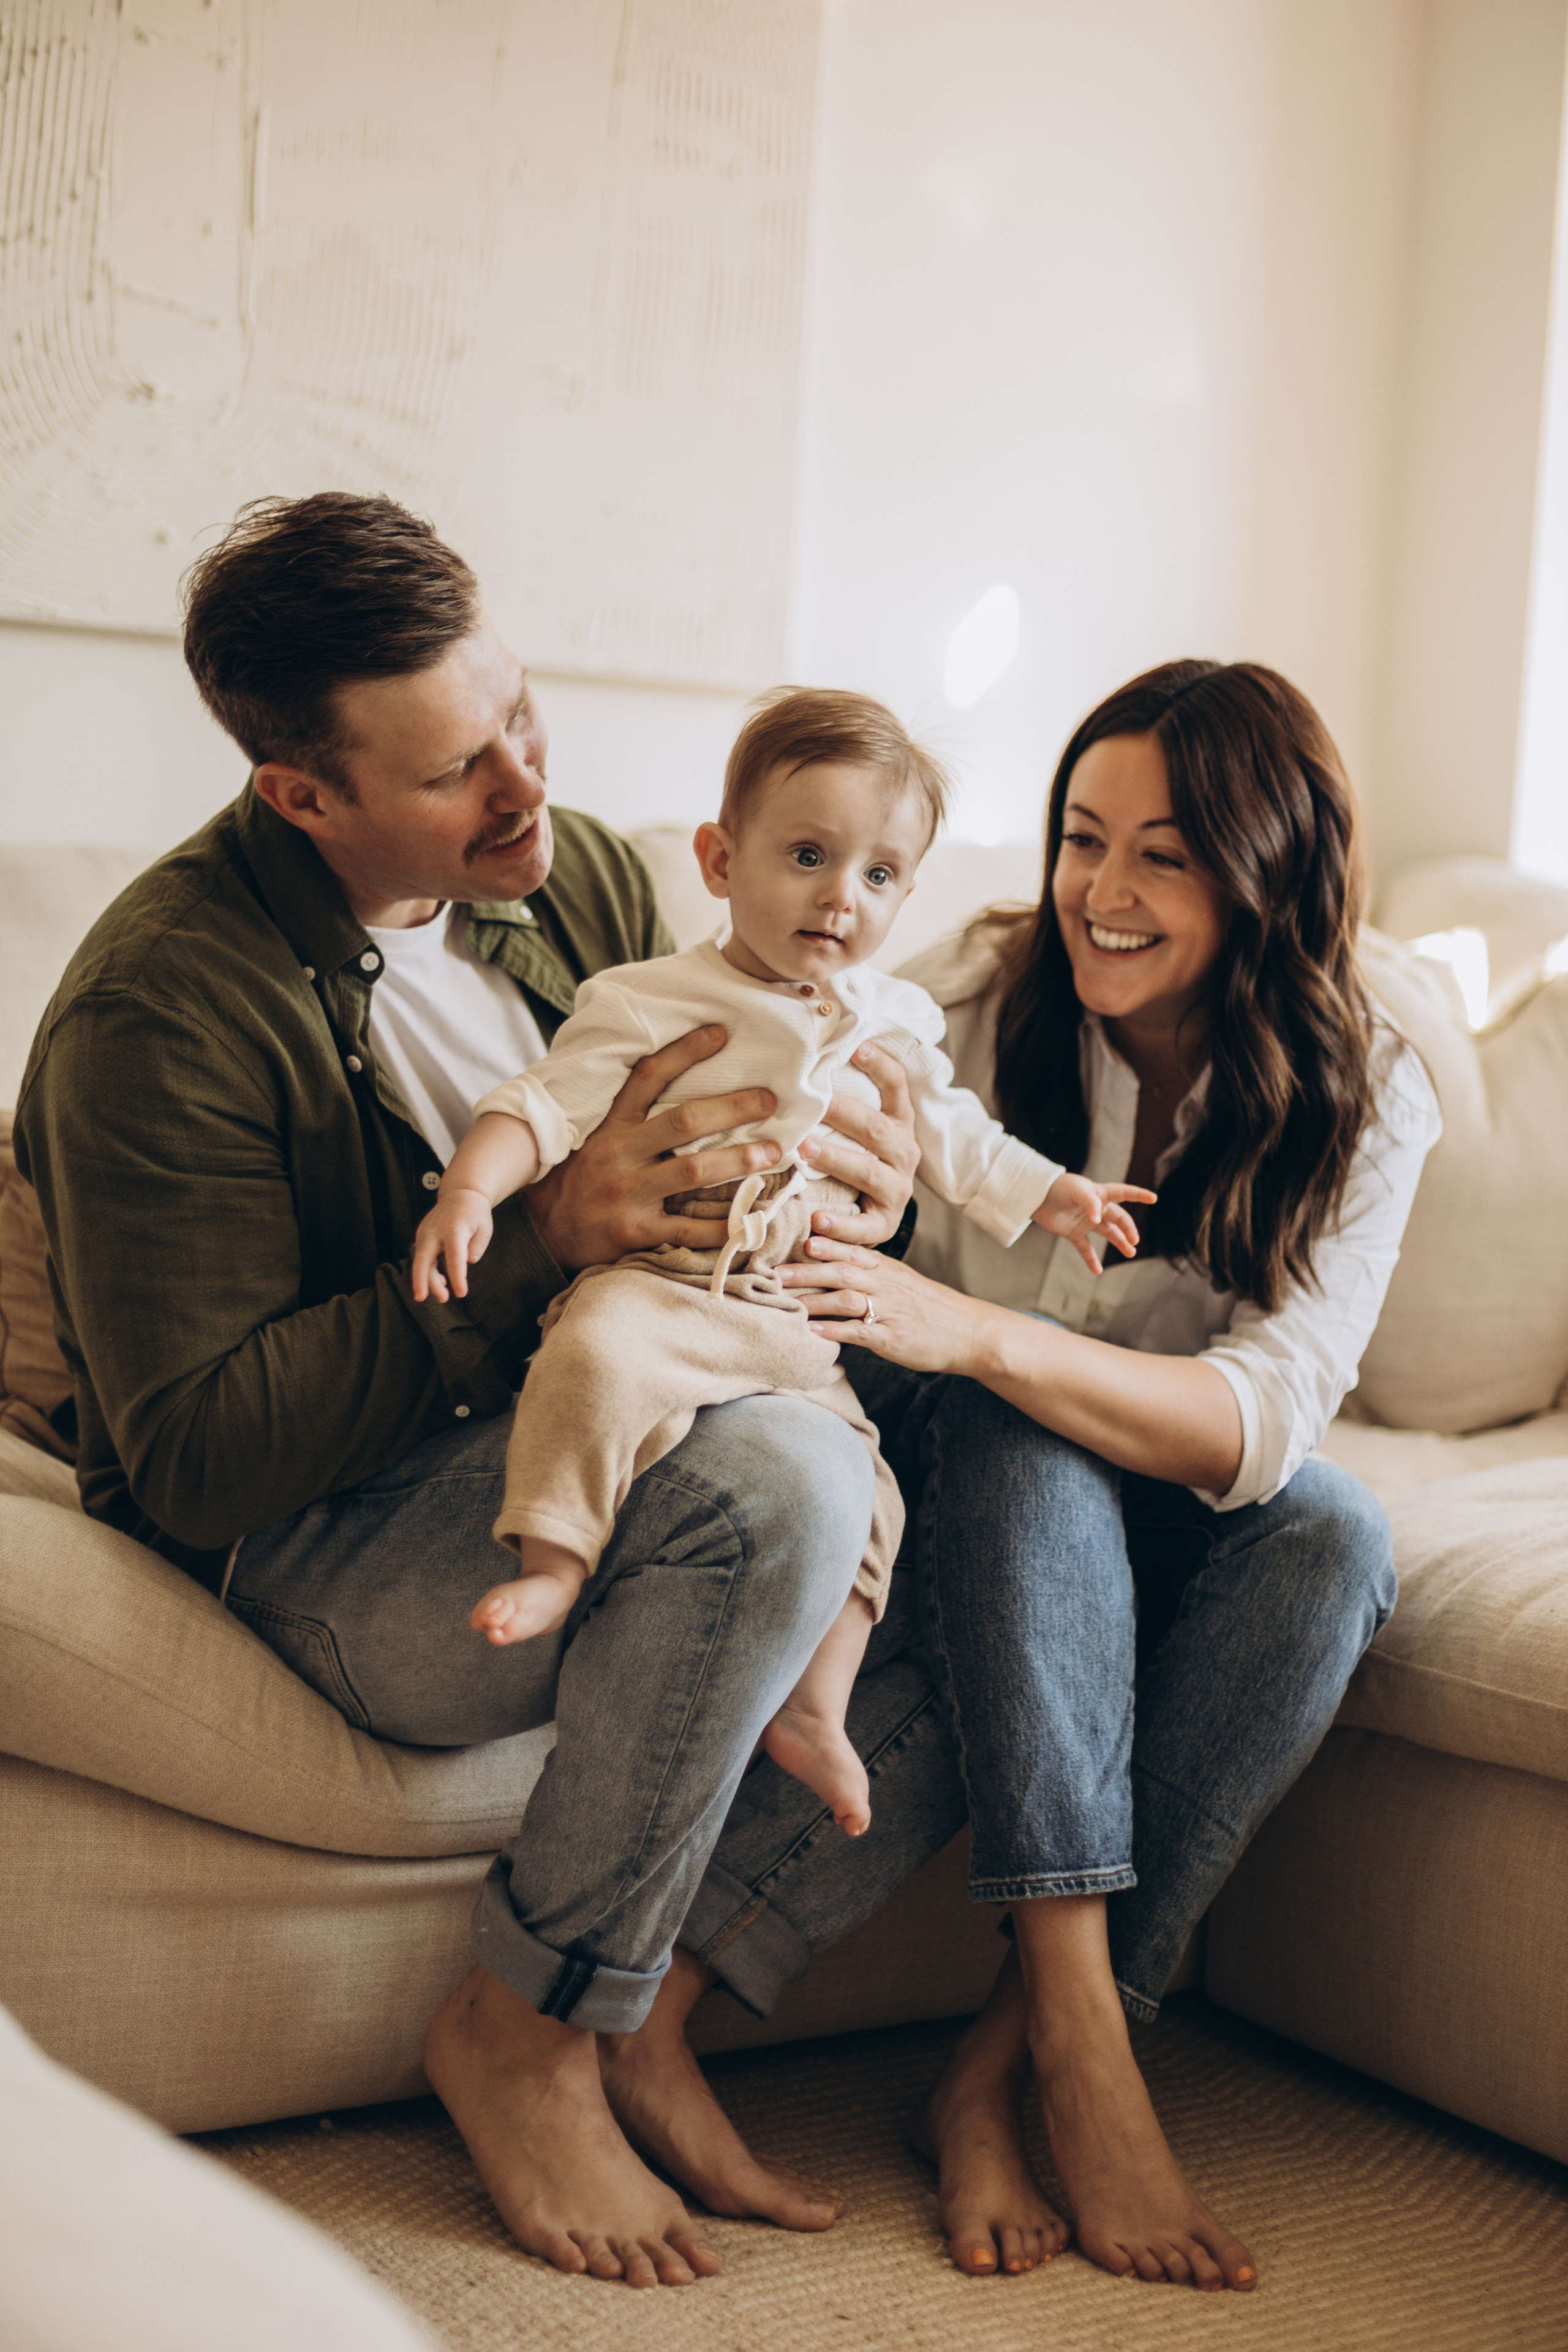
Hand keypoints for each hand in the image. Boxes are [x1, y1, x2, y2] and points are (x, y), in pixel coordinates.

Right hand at [411, 1188, 493, 1302]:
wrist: (460, 1194)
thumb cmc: (475, 1214)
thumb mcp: (484, 1229)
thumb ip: (475, 1248)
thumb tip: (463, 1265)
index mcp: (454, 1228)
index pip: (454, 1258)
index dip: (457, 1277)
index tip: (461, 1293)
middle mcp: (435, 1230)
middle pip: (424, 1258)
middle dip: (422, 1280)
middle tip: (422, 1298)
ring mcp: (425, 1233)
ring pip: (420, 1261)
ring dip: (426, 1280)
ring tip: (443, 1296)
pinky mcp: (421, 1237)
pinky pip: (421, 1257)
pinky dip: (427, 1272)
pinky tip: (440, 1282)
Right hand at [523, 1025, 782, 1273]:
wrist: (541, 1233)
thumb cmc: (577, 1179)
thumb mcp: (592, 1137)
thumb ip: (627, 1114)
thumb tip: (669, 1079)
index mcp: (612, 1126)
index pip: (648, 1077)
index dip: (684, 1051)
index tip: (720, 1032)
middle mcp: (621, 1153)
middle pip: (684, 1121)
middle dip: (733, 1107)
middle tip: (770, 1099)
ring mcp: (628, 1193)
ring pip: (693, 1170)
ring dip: (739, 1159)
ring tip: (772, 1152)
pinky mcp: (634, 1231)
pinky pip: (686, 1229)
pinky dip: (722, 1226)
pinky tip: (750, 1220)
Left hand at [779, 1235, 996, 1375]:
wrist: (971, 1333)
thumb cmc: (931, 1309)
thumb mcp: (901, 1282)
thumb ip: (869, 1272)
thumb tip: (831, 1266)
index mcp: (887, 1269)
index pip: (851, 1250)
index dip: (824, 1243)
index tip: (797, 1236)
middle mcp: (886, 1285)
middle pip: (841, 1271)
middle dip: (806, 1270)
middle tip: (775, 1270)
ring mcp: (889, 1311)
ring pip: (846, 1298)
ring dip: (812, 1298)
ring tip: (783, 1299)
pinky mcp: (892, 1338)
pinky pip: (859, 1331)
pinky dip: (833, 1331)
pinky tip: (812, 1332)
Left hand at [798, 1038, 919, 1245]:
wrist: (876, 1217)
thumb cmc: (855, 1161)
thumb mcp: (857, 1131)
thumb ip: (840, 1102)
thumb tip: (801, 1059)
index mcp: (898, 1124)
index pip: (896, 1086)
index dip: (879, 1064)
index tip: (856, 1046)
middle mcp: (903, 1153)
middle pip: (875, 1127)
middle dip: (842, 1113)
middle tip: (809, 1103)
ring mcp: (896, 1190)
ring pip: (869, 1173)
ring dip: (835, 1160)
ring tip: (803, 1152)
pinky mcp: (884, 1225)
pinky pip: (863, 1230)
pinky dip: (839, 1230)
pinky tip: (814, 1227)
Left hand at [1033, 1174, 1156, 1271]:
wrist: (1034, 1197)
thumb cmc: (1058, 1188)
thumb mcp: (1077, 1191)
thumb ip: (1090, 1203)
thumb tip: (1098, 1219)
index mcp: (1099, 1193)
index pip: (1123, 1193)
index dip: (1138, 1195)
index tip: (1153, 1199)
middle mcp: (1096, 1209)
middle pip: (1118, 1218)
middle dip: (1128, 1229)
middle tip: (1135, 1240)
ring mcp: (1086, 1222)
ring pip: (1108, 1234)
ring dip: (1119, 1243)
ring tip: (1130, 1253)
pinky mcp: (1074, 1234)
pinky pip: (1086, 1249)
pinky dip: (1091, 1260)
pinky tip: (1098, 1271)